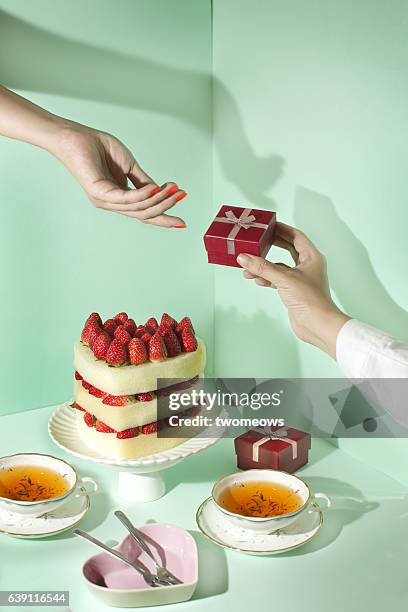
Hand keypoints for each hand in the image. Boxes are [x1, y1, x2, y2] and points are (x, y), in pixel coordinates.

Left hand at [51, 123, 186, 227]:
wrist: (75, 136)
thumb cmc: (98, 148)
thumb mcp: (129, 166)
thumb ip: (144, 181)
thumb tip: (162, 192)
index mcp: (118, 198)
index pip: (144, 213)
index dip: (164, 218)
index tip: (182, 222)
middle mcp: (111, 203)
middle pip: (144, 214)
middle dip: (166, 207)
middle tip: (182, 196)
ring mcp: (104, 200)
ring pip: (137, 207)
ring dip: (159, 199)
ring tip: (173, 189)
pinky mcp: (98, 192)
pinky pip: (125, 198)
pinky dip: (143, 194)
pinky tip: (156, 188)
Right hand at [236, 223, 349, 356]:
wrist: (317, 324)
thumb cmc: (311, 300)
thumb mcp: (284, 279)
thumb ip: (263, 267)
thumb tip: (245, 258)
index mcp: (312, 257)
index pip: (296, 236)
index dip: (282, 229)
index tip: (269, 225)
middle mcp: (307, 266)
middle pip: (287, 249)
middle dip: (271, 246)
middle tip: (257, 240)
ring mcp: (300, 279)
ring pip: (279, 266)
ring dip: (264, 266)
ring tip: (248, 266)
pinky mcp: (294, 291)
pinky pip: (277, 280)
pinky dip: (267, 278)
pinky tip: (256, 279)